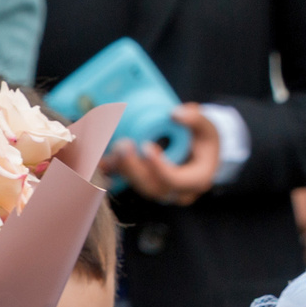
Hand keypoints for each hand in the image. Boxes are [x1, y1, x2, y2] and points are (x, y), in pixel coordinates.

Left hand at [103, 104, 221, 207]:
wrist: (198, 152)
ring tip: (112, 145)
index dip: (159, 167)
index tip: (147, 147)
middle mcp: (175, 193)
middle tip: (123, 145)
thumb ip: (196, 119)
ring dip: (120, 167)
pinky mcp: (142, 185)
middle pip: (150, 187)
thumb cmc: (204, 140)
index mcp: (196, 181)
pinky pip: (123, 181)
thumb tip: (175, 113)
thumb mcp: (207, 127)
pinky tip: (98, 157)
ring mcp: (157, 191)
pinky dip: (110, 169)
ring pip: (134, 185)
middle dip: (133, 168)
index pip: (175, 181)